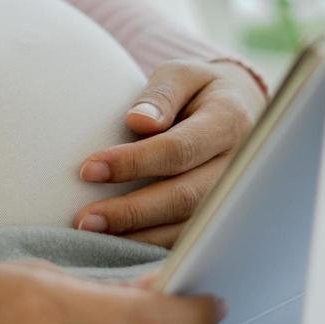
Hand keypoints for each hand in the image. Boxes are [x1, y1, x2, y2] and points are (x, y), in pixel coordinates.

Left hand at [73, 58, 266, 247]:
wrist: (240, 110)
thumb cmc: (199, 90)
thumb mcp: (182, 75)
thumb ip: (160, 94)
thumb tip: (138, 122)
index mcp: (228, 122)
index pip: (178, 149)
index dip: (133, 162)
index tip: (88, 169)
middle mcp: (238, 165)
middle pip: (184, 197)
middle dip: (132, 211)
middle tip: (84, 219)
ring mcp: (233, 196)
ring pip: (188, 226)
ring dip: (139, 237)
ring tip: (93, 236)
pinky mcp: (221, 216)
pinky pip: (189, 239)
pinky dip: (153, 247)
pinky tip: (118, 248)